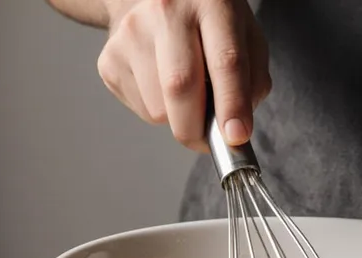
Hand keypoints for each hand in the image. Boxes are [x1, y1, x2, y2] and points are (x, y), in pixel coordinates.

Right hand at [97, 0, 269, 150]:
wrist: (154, 2)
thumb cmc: (208, 25)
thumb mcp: (246, 38)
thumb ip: (252, 81)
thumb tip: (234, 129)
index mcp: (210, 4)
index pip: (225, 61)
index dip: (232, 105)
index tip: (236, 137)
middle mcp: (165, 13)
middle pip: (179, 87)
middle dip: (198, 129)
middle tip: (212, 140)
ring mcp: (131, 34)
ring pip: (158, 108)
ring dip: (179, 118)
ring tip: (188, 94)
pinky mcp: (109, 59)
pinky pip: (141, 109)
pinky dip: (160, 112)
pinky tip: (163, 86)